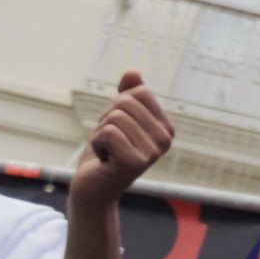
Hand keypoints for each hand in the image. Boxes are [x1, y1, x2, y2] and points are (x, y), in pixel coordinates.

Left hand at [72, 71, 174, 210]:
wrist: (94, 187)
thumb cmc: (106, 152)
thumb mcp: (116, 119)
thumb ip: (127, 95)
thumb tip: (133, 72)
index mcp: (166, 127)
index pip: (139, 92)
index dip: (118, 107)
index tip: (118, 129)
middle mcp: (165, 139)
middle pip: (125, 103)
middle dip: (107, 120)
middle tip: (110, 143)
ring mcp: (153, 152)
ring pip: (114, 118)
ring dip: (100, 134)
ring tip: (108, 152)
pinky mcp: (136, 162)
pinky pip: (107, 133)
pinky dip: (97, 144)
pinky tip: (104, 160)